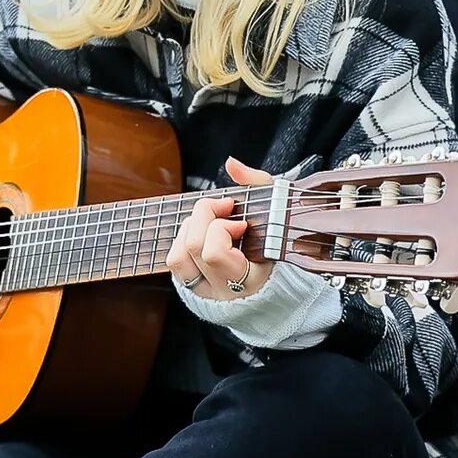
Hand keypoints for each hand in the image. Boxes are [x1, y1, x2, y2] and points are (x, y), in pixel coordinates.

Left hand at [167, 158, 273, 300]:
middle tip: (224, 211)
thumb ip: (256, 184)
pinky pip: (176, 263)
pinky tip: (203, 234)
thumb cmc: (280, 242)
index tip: (240, 220)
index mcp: (251, 280)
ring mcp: (208, 293)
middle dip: (205, 217)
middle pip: (194, 247)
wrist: (281, 281)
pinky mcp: (196, 290)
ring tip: (210, 223)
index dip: (221, 227)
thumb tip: (231, 164)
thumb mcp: (276, 210)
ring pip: (178, 257)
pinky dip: (183, 241)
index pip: (215, 253)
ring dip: (190, 229)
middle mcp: (226, 290)